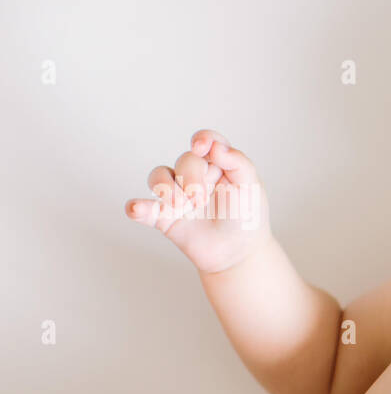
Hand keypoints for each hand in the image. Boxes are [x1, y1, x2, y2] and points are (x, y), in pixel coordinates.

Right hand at [124, 128, 272, 272]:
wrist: (239, 253)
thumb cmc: (247, 217)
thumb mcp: (251, 188)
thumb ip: (238, 163)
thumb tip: (215, 146)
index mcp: (218, 165)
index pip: (207, 143)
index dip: (202, 140)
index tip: (200, 148)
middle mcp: (196, 176)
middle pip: (184, 161)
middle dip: (191, 176)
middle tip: (200, 198)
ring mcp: (178, 195)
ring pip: (158, 177)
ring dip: (166, 188)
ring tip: (181, 206)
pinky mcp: (165, 216)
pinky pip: (144, 208)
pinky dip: (137, 207)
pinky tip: (137, 209)